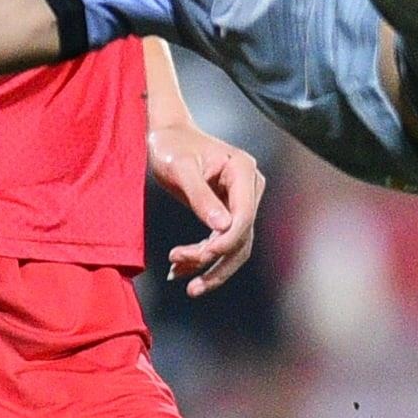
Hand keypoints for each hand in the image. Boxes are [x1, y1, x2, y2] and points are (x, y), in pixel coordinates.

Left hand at [150, 121, 264, 295]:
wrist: (167, 137)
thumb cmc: (172, 146)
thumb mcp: (181, 169)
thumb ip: (201, 196)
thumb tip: (222, 227)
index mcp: (243, 170)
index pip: (244, 215)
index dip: (226, 240)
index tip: (201, 256)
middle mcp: (249, 187)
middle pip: (243, 236)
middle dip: (216, 262)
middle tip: (186, 279)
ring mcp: (242, 200)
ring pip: (235, 245)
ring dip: (211, 267)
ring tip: (180, 279)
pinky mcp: (229, 211)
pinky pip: (222, 241)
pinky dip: (203, 257)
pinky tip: (181, 269)